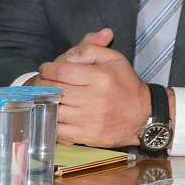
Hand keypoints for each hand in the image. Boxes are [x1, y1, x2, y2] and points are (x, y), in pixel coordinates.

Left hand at [34, 29, 149, 147]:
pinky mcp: (88, 136)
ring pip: (55, 110)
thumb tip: (70, 56)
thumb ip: (91, 49)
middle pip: (55, 90)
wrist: (143, 115)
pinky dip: (51, 121)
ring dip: (44, 102)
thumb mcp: (114, 58)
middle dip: (42, 84)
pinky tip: (51, 113)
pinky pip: (60, 130)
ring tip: (44, 96)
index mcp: (100, 77)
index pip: (62, 71)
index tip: (46, 69)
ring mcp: (91, 120)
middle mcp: (95, 99)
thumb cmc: (126, 85)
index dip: (48, 69)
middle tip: (41, 82)